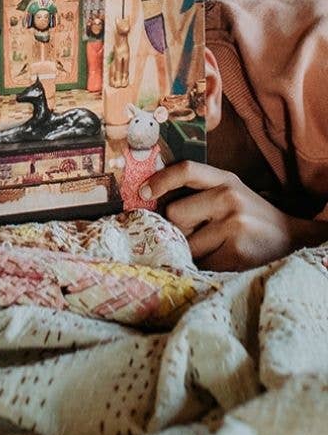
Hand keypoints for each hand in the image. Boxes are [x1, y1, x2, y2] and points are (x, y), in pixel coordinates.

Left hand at [144, 161, 327, 269]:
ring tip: (214, 245)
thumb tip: (149, 199)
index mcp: (224, 179)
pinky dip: (205, 264)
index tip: (142, 192)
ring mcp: (234, 224)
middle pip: (175, 213)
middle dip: (179, 227)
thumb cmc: (248, 215)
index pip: (186, 170)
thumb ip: (197, 192)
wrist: (291, 238)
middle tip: (200, 232)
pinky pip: (201, 261)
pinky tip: (223, 257)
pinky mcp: (237, 251)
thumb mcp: (227, 192)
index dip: (160, 180)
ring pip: (186, 241)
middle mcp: (229, 197)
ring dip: (192, 249)